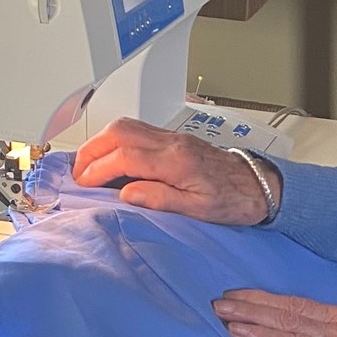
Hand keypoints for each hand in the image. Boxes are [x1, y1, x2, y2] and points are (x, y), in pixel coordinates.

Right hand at [72, 117, 279, 225]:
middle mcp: (172, 143)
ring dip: (102, 142)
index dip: (98, 169)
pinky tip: (111, 157)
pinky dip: (117, 140)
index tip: (83, 184)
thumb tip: (126, 193)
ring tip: (88, 165)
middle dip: (92, 150)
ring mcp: (173, 137)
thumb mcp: (198, 210)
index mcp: (176, 162)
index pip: (125, 157)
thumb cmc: (233, 200)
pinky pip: (138, 130)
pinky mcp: (175, 138)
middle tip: (78, 172)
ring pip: (127, 126)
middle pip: (120, 132)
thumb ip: (160, 199)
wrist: (258, 184)